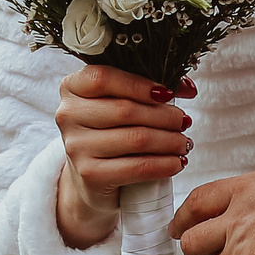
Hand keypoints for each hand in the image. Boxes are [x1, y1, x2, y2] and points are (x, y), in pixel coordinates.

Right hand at [54, 66, 195, 248]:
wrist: (92, 176)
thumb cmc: (112, 130)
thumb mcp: (121, 102)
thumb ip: (150, 87)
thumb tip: (187, 87)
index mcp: (72, 87)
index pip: (104, 78)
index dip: (140, 84)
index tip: (168, 93)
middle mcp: (67, 115)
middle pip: (126, 110)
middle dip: (164, 116)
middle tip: (185, 121)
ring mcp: (76, 146)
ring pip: (136, 138)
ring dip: (170, 141)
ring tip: (184, 142)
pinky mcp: (89, 174)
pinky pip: (137, 167)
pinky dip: (164, 165)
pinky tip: (177, 162)